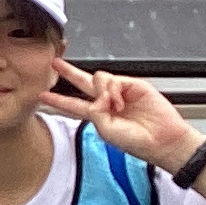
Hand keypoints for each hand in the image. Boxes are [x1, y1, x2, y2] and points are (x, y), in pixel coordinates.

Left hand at [43, 59, 204, 175]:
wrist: (162, 139)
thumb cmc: (136, 141)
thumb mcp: (107, 131)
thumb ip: (95, 112)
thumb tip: (98, 95)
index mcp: (98, 115)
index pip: (73, 105)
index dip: (58, 99)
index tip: (43, 95)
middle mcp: (107, 102)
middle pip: (83, 83)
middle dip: (69, 72)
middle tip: (55, 64)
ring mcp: (120, 92)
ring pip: (99, 79)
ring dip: (103, 92)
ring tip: (117, 107)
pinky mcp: (133, 85)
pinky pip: (113, 80)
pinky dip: (114, 90)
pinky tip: (122, 102)